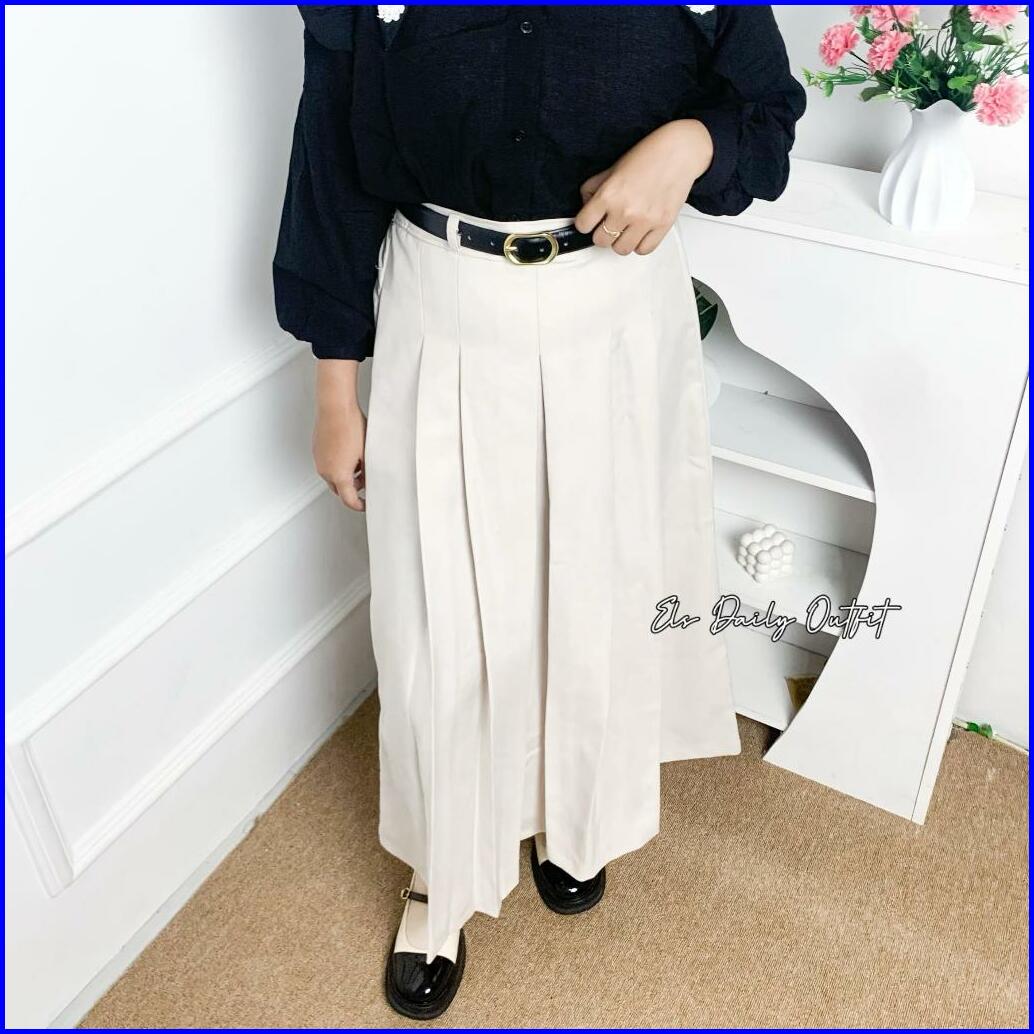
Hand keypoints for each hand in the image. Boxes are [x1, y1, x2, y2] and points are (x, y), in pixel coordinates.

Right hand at [313, 359, 365, 511]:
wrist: (335, 407)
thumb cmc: (351, 427)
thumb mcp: (367, 453)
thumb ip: (368, 471)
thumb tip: (370, 479)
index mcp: (339, 475)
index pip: (349, 500)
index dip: (359, 506)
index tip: (366, 505)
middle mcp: (325, 470)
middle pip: (339, 490)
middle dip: (352, 489)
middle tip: (366, 482)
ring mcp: (319, 460)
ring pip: (332, 476)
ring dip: (345, 476)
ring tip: (359, 463)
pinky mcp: (317, 450)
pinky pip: (327, 464)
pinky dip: (337, 465)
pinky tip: (349, 453)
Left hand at [575, 119, 713, 254]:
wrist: (679, 152)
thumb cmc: (647, 157)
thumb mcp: (612, 168)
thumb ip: (593, 188)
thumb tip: (586, 207)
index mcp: (609, 194)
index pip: (583, 225)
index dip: (586, 222)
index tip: (591, 219)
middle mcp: (625, 210)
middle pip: (600, 241)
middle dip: (603, 232)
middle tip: (610, 222)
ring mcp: (644, 221)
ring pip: (621, 250)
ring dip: (621, 241)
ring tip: (626, 228)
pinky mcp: (662, 226)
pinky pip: (643, 250)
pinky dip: (640, 244)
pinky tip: (640, 232)